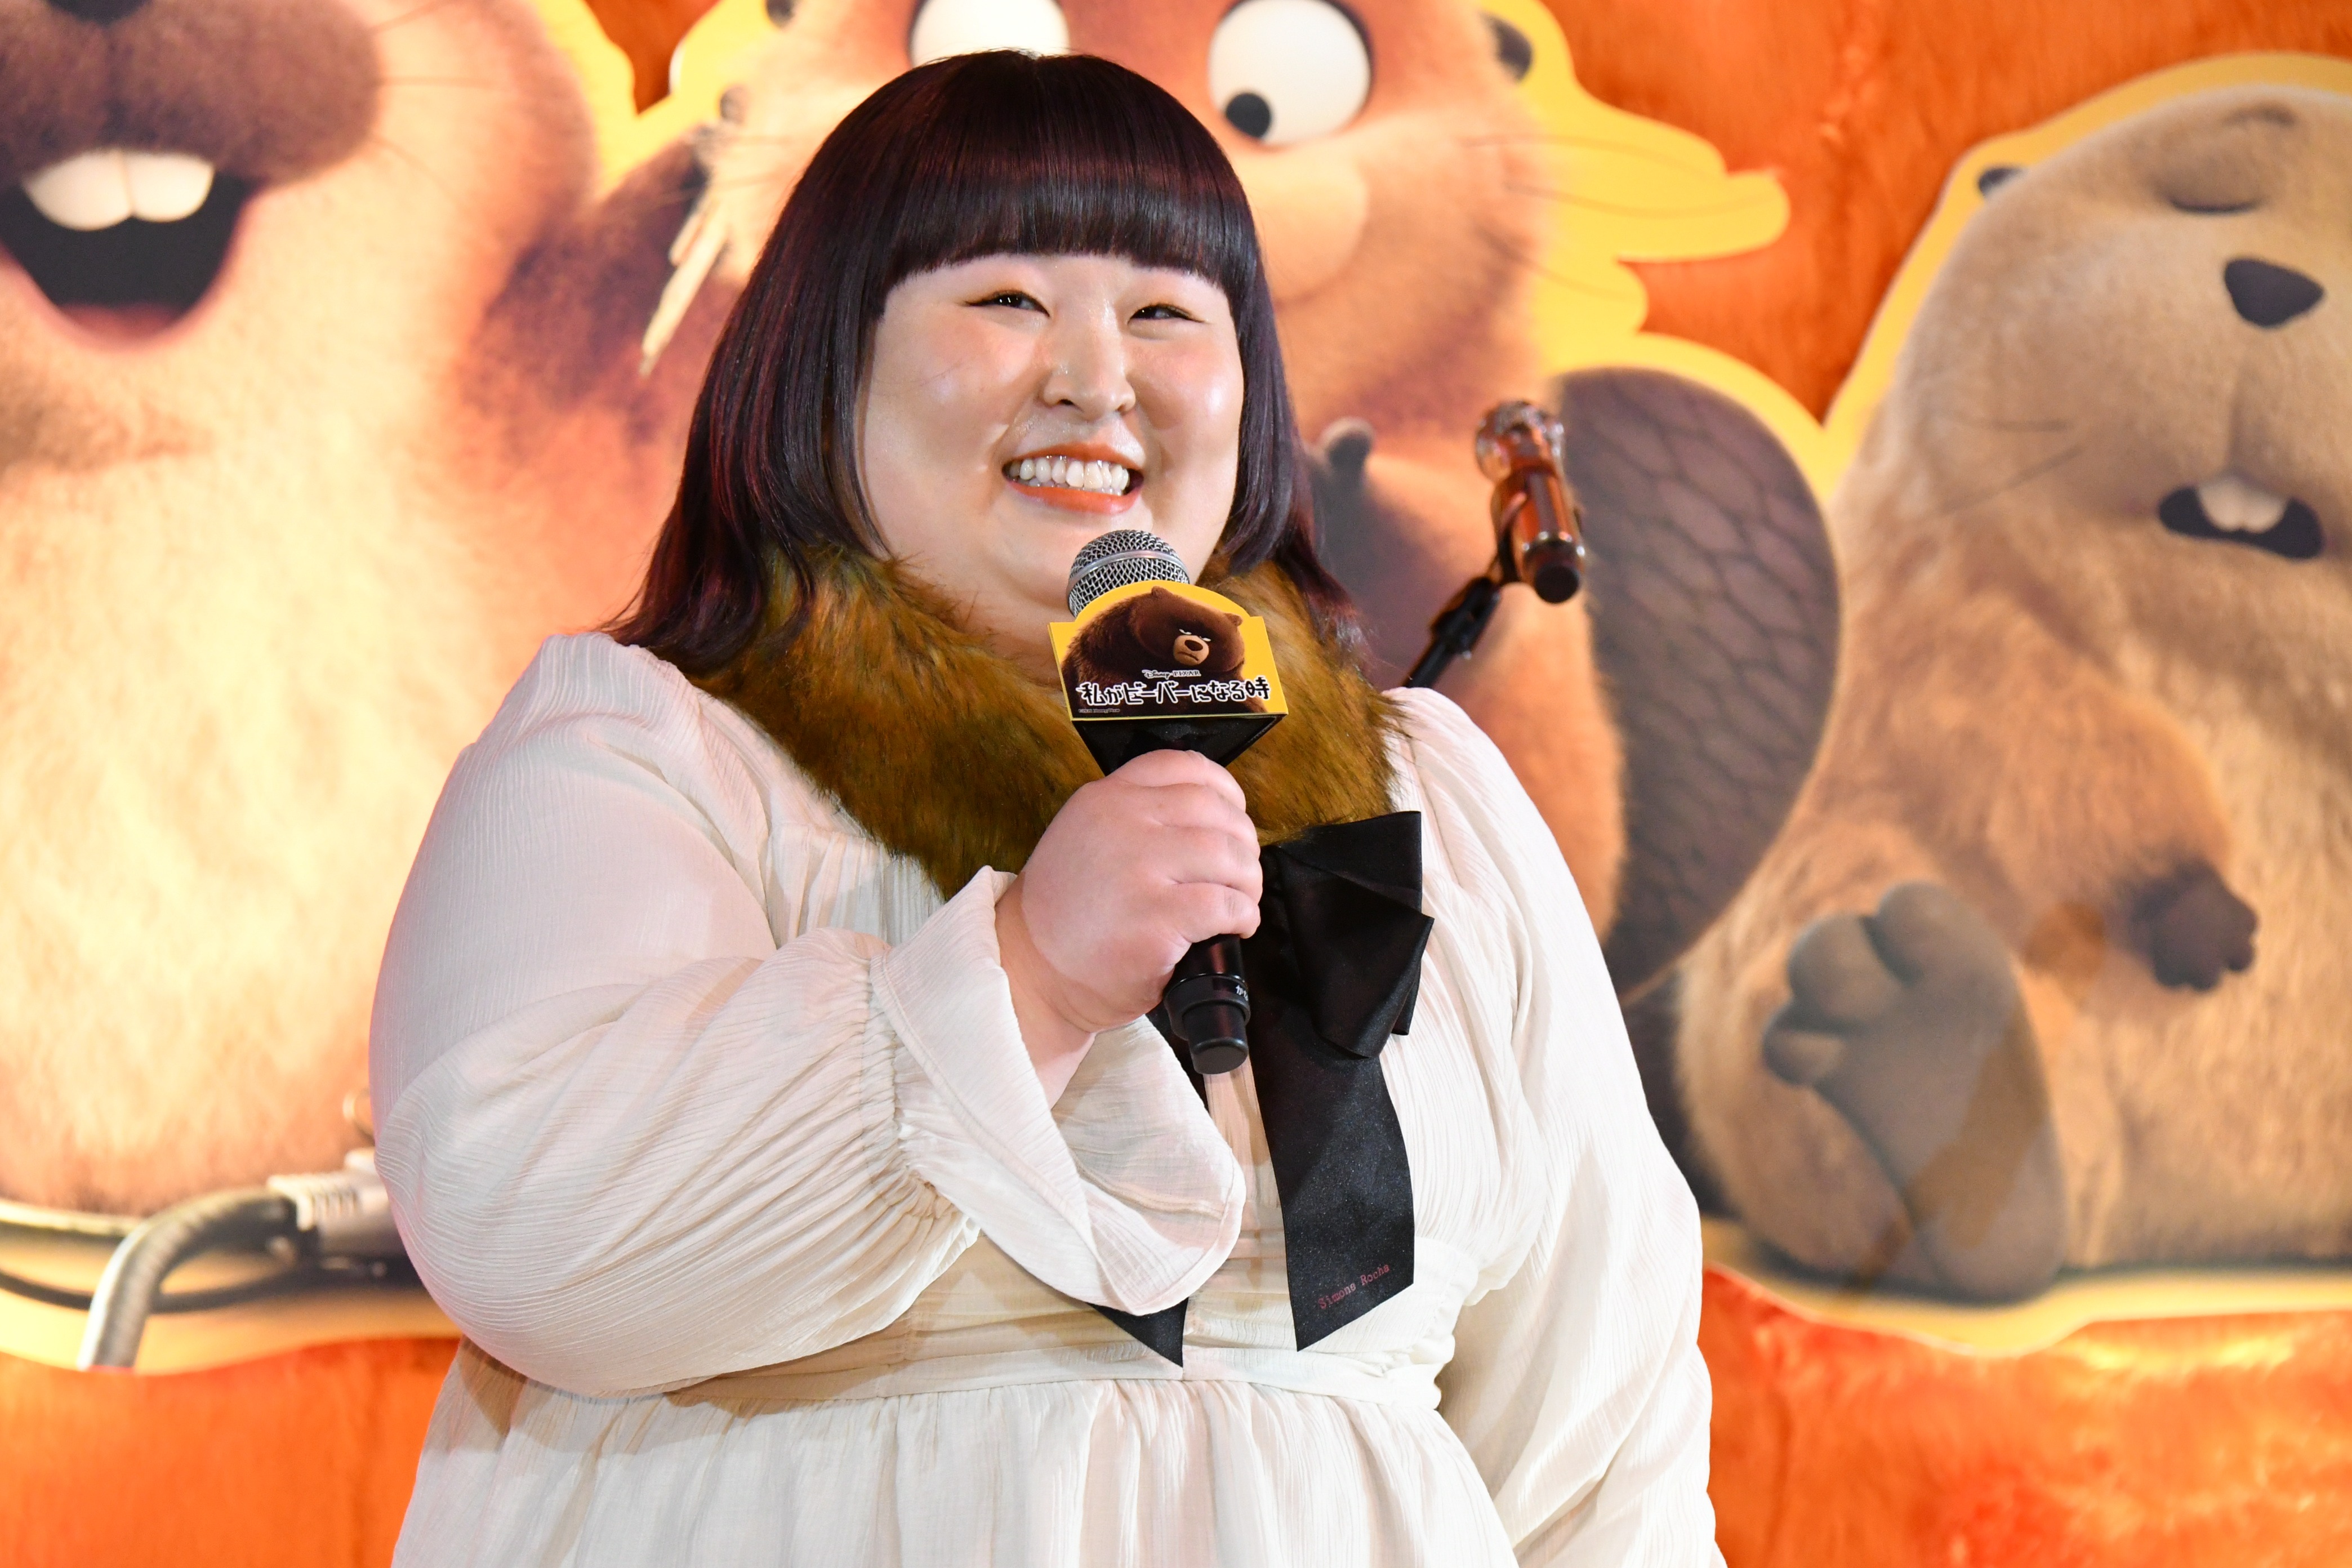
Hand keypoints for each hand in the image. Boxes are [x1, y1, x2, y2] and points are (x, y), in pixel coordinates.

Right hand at [996, 751, 1260, 1097]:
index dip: (1225, 791)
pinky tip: (1235, 926)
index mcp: (1104, 799)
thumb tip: (1210, 818)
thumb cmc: (1067, 917)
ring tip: (1240, 900)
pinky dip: (1242, 914)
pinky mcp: (1154, 919)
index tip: (1234, 816)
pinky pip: (1225, 904)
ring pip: (1228, 854)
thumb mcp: (1085, 839)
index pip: (1183, 767)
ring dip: (1248, 881)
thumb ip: (1133, 818)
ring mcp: (1136, 869)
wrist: (1032, 974)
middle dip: (1243, 844)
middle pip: (1215, 811)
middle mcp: (1120, 824)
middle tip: (1241, 873)